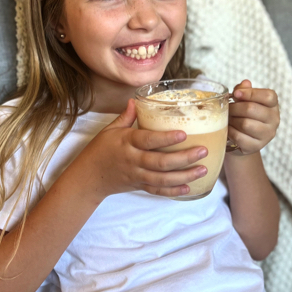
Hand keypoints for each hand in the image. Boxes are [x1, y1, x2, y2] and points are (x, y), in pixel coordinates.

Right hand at [73, 99, 208, 199]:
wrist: (89, 177)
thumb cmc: (100, 150)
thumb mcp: (110, 130)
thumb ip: (126, 116)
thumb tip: (137, 99)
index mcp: (127, 142)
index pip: (148, 140)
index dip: (166, 138)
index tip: (183, 134)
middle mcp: (133, 160)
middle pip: (160, 162)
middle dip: (183, 158)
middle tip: (202, 151)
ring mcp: (137, 175)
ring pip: (162, 179)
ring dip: (184, 175)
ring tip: (202, 169)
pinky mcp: (139, 186)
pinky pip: (158, 191)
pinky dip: (173, 191)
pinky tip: (189, 187)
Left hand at [227, 80, 279, 155]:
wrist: (242, 140)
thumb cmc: (244, 115)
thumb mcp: (244, 100)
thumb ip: (244, 90)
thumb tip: (244, 84)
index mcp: (273, 105)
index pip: (269, 96)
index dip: (251, 93)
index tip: (236, 93)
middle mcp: (274, 120)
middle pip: (252, 109)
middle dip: (235, 107)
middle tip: (227, 108)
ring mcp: (267, 134)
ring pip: (245, 124)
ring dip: (232, 120)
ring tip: (228, 118)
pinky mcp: (257, 146)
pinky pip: (239, 137)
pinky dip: (230, 131)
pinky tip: (228, 128)